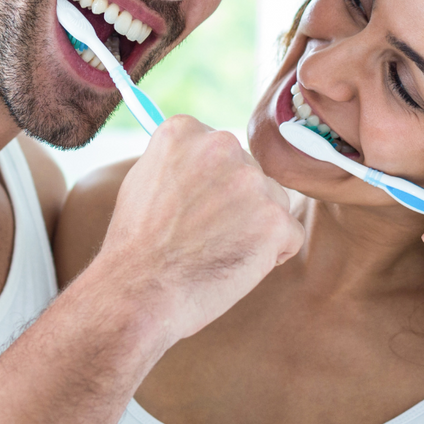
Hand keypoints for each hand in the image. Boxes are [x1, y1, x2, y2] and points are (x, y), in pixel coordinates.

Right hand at [91, 115, 303, 343]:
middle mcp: (222, 145)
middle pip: (249, 174)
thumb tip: (203, 156)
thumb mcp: (143, 180)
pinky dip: (270, 255)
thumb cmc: (135, 246)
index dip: (208, 187)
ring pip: (272, 202)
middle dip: (235, 205)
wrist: (138, 291)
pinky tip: (235, 265)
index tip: (189, 210)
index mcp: (186, 131)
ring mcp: (252, 181)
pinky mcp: (275, 219)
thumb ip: (179, 161)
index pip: (219, 152)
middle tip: (202, 237)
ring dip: (254, 228)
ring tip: (215, 252)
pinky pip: (288, 235)